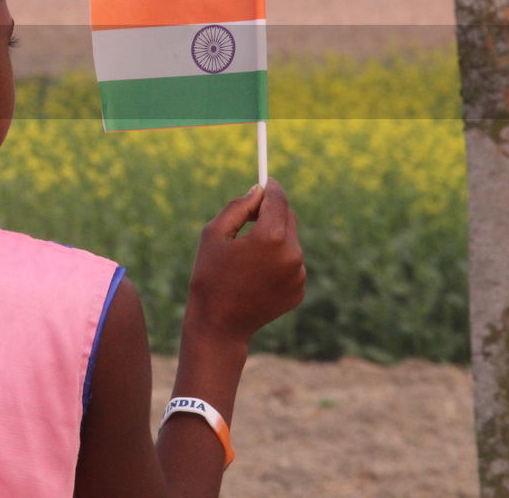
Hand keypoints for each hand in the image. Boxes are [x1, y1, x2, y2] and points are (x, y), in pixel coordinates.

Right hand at [184, 178, 305, 345]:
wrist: (219, 325)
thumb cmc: (209, 276)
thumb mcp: (213, 234)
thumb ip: (238, 207)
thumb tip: (259, 191)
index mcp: (270, 237)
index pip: (279, 199)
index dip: (271, 187)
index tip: (266, 181)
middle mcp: (291, 254)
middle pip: (289, 218)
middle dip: (273, 213)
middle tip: (251, 216)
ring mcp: (298, 274)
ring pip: (291, 241)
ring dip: (274, 239)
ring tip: (246, 256)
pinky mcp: (299, 290)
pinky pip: (292, 264)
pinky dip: (278, 262)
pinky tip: (255, 276)